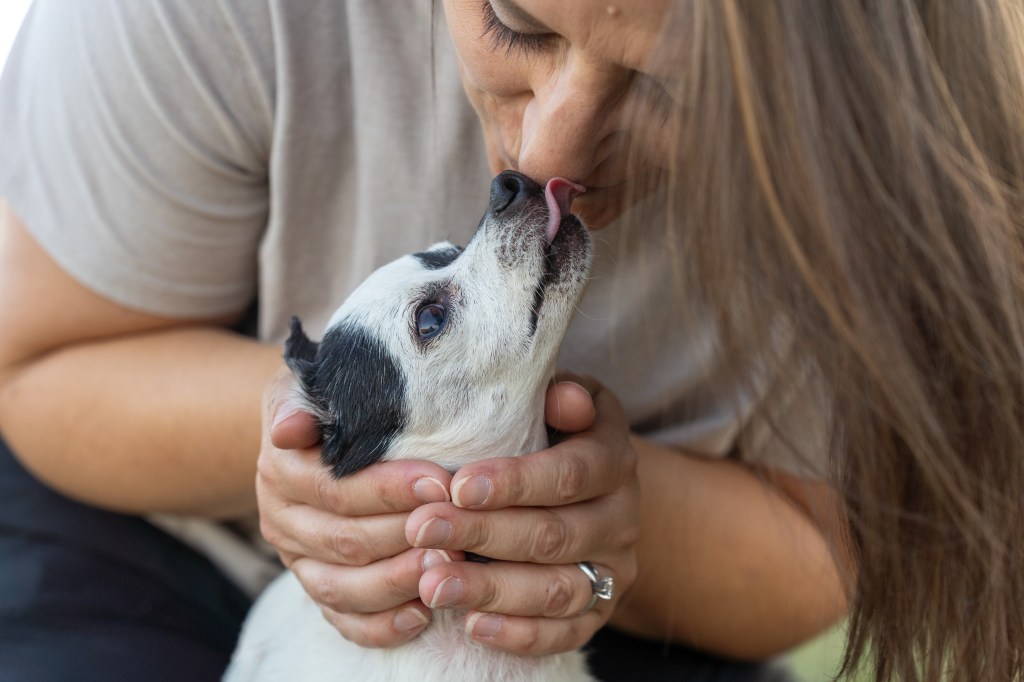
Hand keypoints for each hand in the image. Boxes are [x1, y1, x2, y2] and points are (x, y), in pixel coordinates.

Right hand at [256, 369, 459, 646]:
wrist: (307, 433)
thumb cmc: (331, 404)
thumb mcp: (315, 387)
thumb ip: (307, 402)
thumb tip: (292, 427)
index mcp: (282, 469)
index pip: (335, 488)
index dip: (388, 489)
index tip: (441, 482)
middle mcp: (282, 519)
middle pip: (344, 540)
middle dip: (405, 536)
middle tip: (459, 530)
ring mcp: (298, 560)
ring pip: (342, 587)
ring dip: (397, 582)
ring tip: (447, 568)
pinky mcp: (317, 588)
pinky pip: (343, 620)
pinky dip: (380, 625)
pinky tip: (421, 616)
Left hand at [406, 375, 640, 655]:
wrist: (591, 489)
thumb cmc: (552, 434)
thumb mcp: (558, 403)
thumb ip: (559, 395)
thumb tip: (564, 398)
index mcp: (614, 459)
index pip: (571, 473)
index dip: (516, 481)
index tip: (459, 486)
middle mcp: (622, 517)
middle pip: (554, 535)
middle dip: (484, 533)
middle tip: (423, 530)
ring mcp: (614, 569)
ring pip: (557, 589)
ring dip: (492, 589)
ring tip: (433, 584)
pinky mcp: (600, 610)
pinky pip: (565, 632)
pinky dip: (519, 634)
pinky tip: (471, 623)